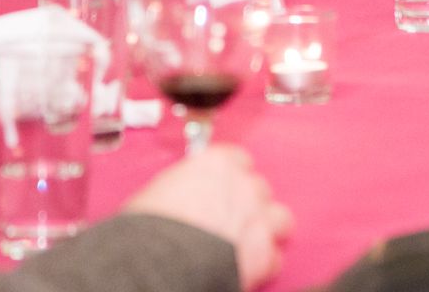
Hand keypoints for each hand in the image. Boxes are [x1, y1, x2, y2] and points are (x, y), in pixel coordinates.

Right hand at [125, 145, 292, 288]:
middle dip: (248, 204)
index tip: (224, 188)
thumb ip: (183, 188)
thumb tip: (179, 200)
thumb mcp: (158, 192)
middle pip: (258, 189)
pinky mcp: (263, 253)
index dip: (231, 177)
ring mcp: (257, 217)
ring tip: (247, 243)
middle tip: (231, 220)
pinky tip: (249, 269)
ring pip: (279, 218)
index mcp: (215, 164)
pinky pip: (274, 257)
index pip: (237, 159)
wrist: (160, 259)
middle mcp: (242, 186)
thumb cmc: (150, 228)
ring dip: (266, 229)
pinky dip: (264, 264)